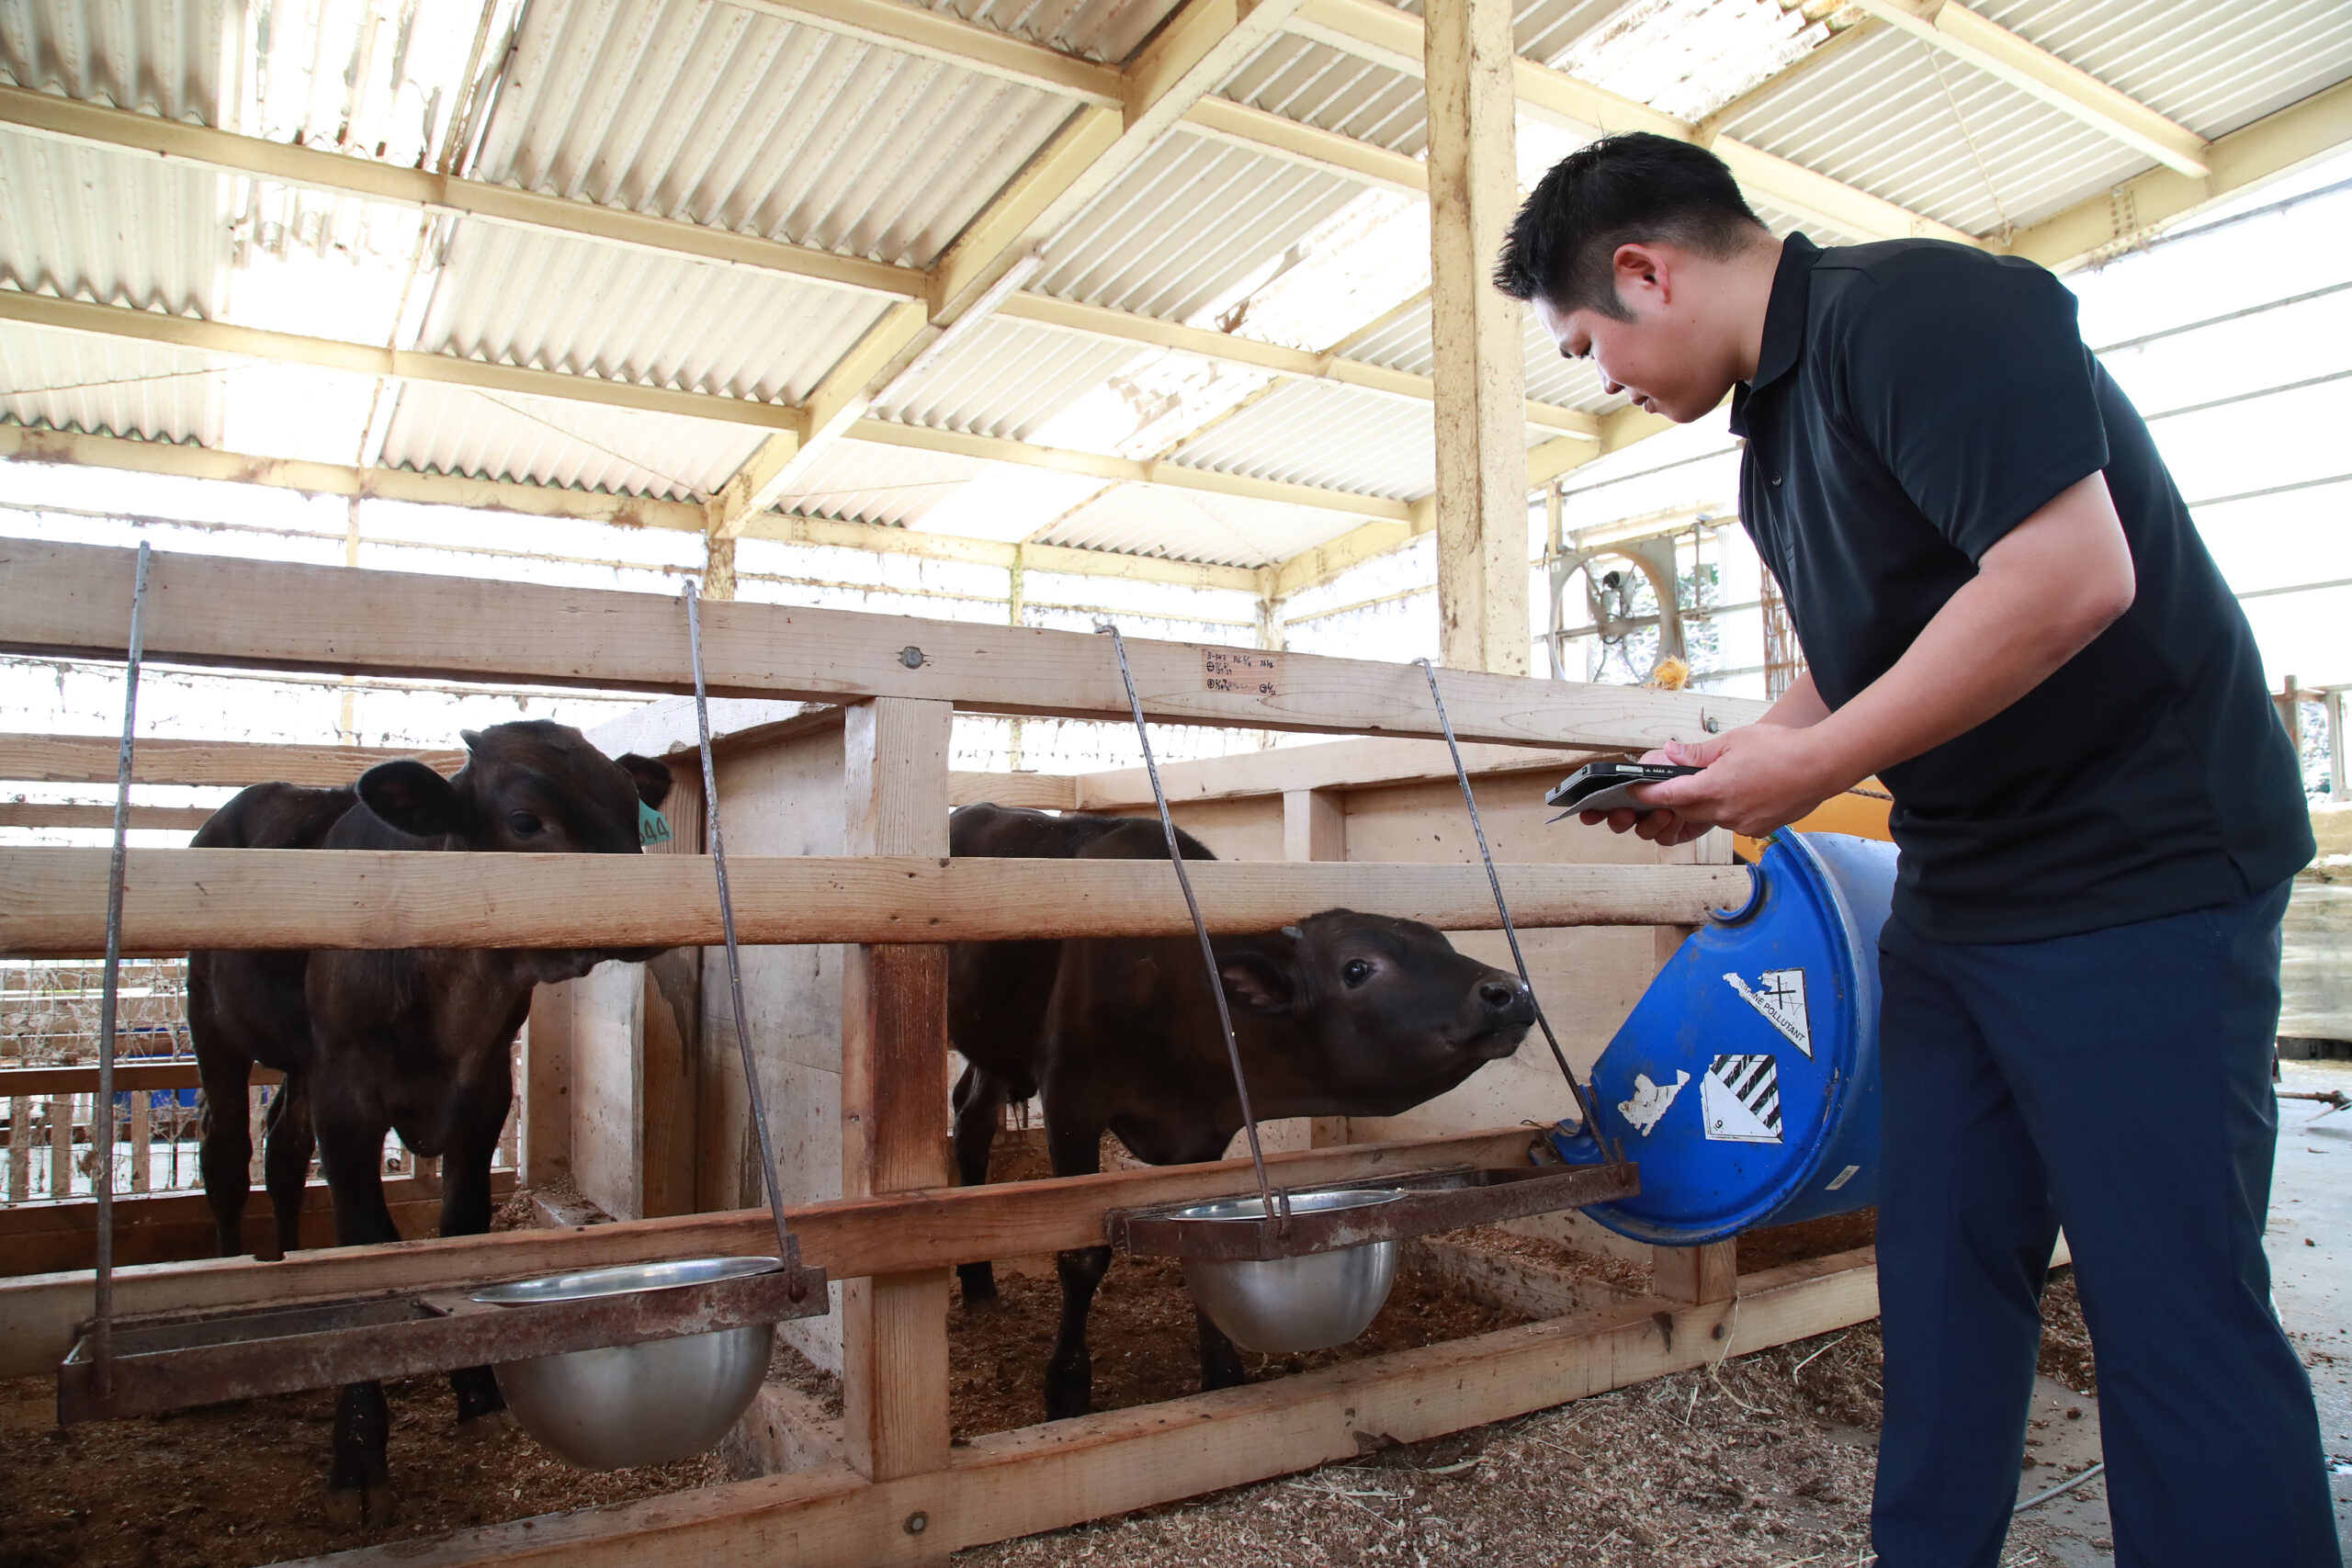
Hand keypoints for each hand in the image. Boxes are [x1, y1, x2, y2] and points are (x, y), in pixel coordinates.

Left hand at [1579, 724, 1851, 842]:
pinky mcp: (1758, 829)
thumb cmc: (1781, 748)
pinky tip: (1741, 793)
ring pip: (1709, 817)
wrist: (1822, 765)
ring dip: (1703, 805)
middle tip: (1672, 786)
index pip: (1671, 796)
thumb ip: (1697, 753)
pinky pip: (1731, 822)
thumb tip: (1668, 754)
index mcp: (1716, 788)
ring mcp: (1742, 823)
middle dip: (1676, 800)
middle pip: (1687, 811)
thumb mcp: (1733, 742)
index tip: (1633, 792)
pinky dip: (1727, 810)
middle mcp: (1726, 811)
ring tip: (1716, 783)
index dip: (1649, 795)